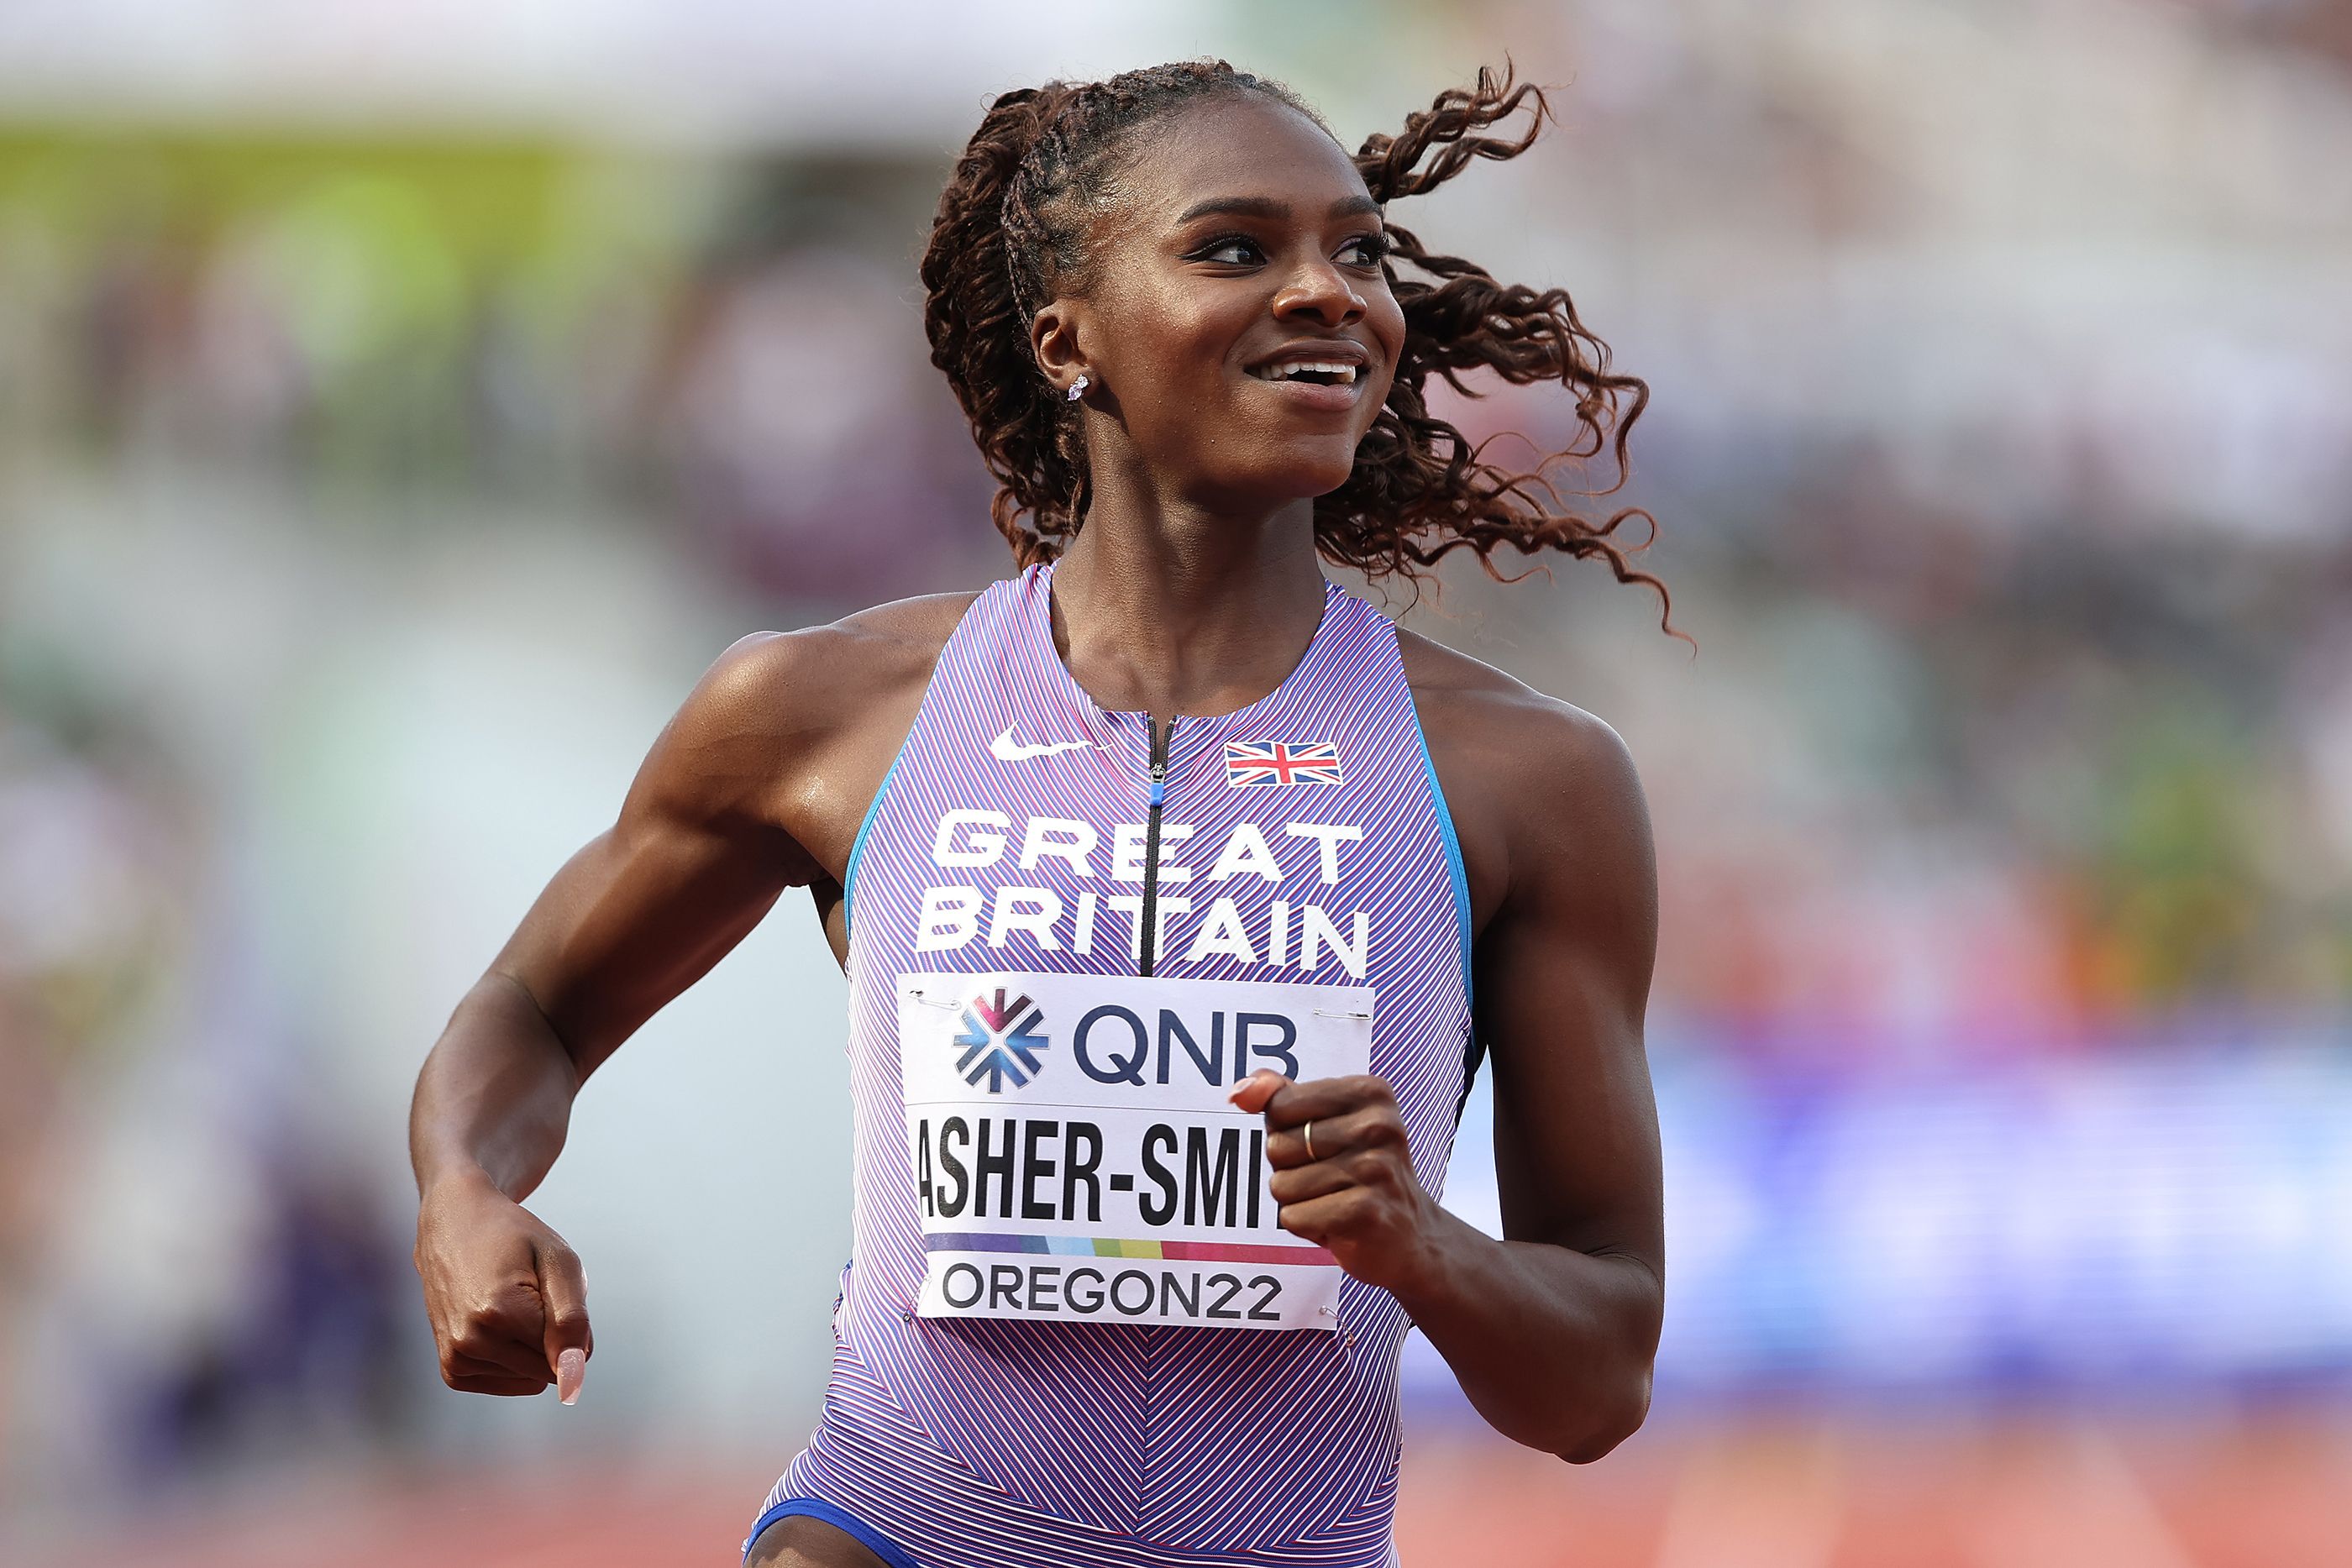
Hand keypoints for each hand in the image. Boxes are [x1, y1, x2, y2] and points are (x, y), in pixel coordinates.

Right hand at [413, 1168, 590, 1401]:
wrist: (455, 1225)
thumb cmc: (515, 1239)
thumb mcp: (559, 1262)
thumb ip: (573, 1323)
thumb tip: (572, 1385)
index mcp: (499, 1312)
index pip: (568, 1352)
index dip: (570, 1322)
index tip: (545, 1288)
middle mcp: (470, 1341)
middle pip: (547, 1370)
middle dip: (550, 1337)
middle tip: (526, 1294)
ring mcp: (456, 1359)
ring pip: (530, 1378)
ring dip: (529, 1345)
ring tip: (507, 1303)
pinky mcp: (452, 1370)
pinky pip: (509, 1382)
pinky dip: (514, 1359)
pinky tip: (496, 1324)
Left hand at [1229, 1068, 1443, 1295]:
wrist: (1413, 1236)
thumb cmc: (1358, 1172)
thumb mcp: (1328, 1122)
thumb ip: (1281, 1096)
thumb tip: (1240, 1092)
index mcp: (1370, 1092)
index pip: (1280, 1106)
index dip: (1287, 1132)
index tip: (1325, 1146)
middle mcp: (1378, 1126)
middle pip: (1278, 1146)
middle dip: (1291, 1169)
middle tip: (1333, 1179)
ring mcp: (1375, 1169)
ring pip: (1281, 1185)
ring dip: (1299, 1201)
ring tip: (1337, 1201)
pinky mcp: (1365, 1213)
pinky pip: (1293, 1217)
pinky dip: (1307, 1227)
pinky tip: (1340, 1224)